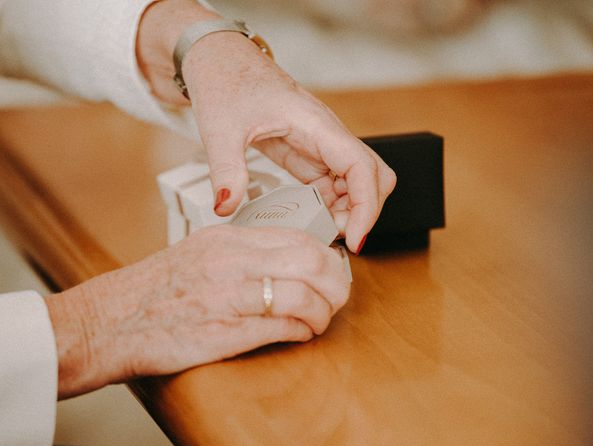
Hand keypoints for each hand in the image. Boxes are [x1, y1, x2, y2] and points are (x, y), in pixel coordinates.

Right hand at [45, 225, 349, 398]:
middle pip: (310, 261)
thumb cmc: (154, 290)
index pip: (297, 237)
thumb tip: (288, 263)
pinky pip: (281, 327)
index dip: (326, 257)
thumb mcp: (199, 253)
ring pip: (303, 295)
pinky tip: (301, 334)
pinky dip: (302, 331)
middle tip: (336, 297)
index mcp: (227, 238)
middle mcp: (231, 261)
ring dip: (323, 312)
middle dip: (336, 282)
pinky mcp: (223, 331)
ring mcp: (228, 295)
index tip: (332, 271)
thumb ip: (243, 253)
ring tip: (319, 321)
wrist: (110, 321)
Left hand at [137, 2, 396, 252]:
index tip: (353, 239)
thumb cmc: (226, 82)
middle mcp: (327, 134)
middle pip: (373, 176)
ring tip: (316, 232)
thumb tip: (226, 208)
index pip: (361, 167)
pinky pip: (332, 183)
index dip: (366, 207)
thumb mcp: (220, 129)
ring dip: (346, 211)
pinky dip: (328, 205)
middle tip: (331, 236)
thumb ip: (226, 171)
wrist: (219, 60)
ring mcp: (320, 144)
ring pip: (356, 183)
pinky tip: (308, 218)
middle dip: (362, 212)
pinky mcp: (308, 153)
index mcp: (315, 123)